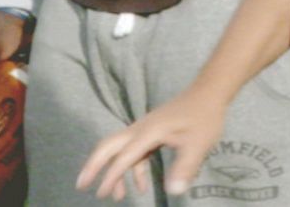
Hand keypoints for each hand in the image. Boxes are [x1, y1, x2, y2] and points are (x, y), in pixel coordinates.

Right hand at [77, 88, 227, 199]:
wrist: (208, 93)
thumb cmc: (203, 116)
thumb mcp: (198, 144)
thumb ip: (185, 167)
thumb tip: (173, 191)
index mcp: (147, 132)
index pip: (123, 157)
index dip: (111, 176)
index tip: (100, 193)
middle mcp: (140, 129)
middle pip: (108, 146)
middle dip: (94, 166)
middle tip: (81, 185)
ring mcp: (144, 129)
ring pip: (120, 150)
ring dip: (114, 172)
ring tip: (114, 196)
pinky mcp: (151, 132)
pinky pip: (134, 152)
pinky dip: (133, 169)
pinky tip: (141, 186)